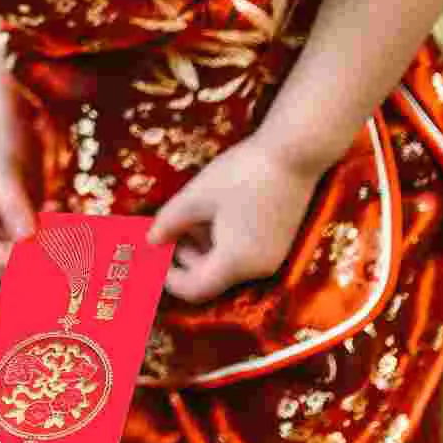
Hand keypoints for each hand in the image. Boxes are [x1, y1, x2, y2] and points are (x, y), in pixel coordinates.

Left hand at [147, 136, 322, 304]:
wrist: (294, 154)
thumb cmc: (242, 173)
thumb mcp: (198, 195)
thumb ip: (169, 222)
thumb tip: (148, 242)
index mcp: (236, 262)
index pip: (195, 289)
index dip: (168, 278)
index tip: (149, 256)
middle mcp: (257, 269)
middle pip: (210, 276)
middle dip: (182, 257)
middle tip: (163, 229)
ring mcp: (272, 257)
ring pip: (226, 263)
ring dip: (201, 246)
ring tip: (184, 216)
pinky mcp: (279, 243)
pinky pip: (242, 253)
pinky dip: (221, 240)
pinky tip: (209, 213)